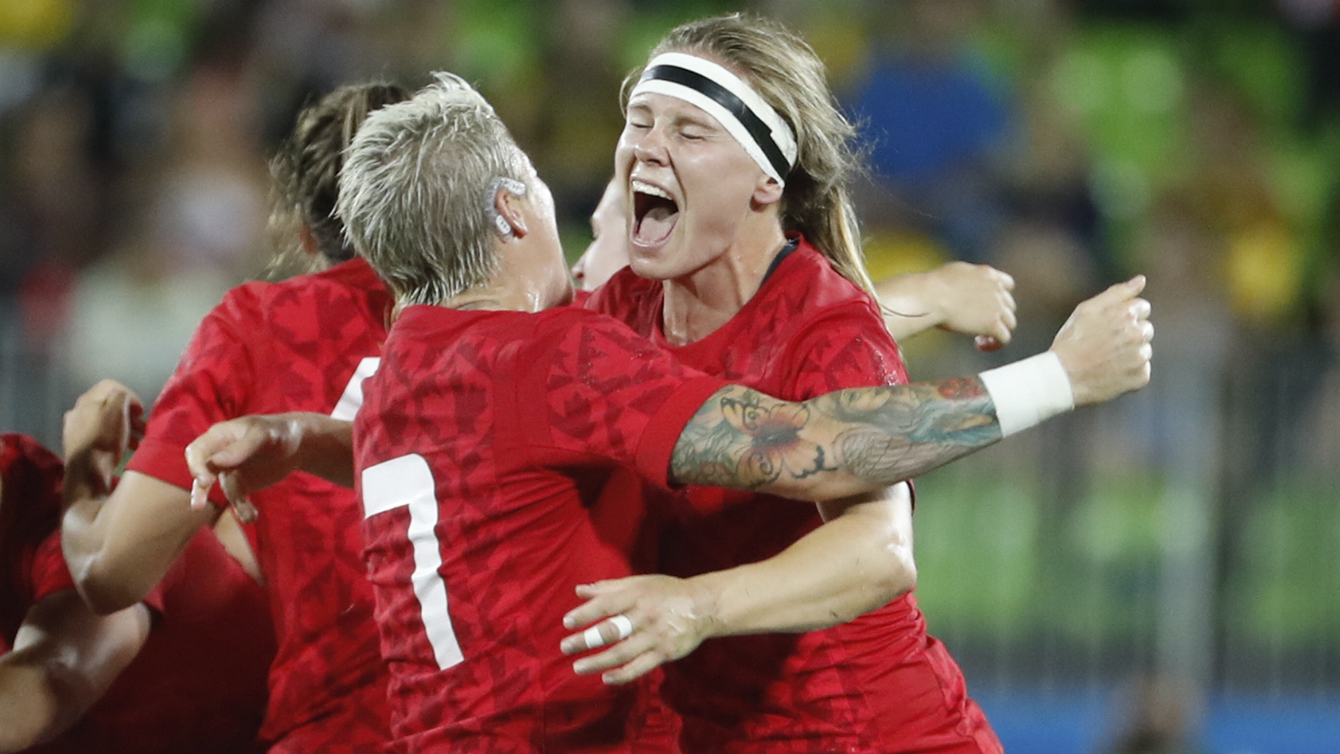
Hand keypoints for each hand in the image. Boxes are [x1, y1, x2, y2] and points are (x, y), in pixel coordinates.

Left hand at [63, 380, 143, 490]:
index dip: (131, 395)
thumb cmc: (105, 439)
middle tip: (142, 427)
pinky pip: (99, 435)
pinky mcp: (76, 444)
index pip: (112, 386)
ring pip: (105, 421)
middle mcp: (78, 410)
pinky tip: (122, 450)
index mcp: (88, 399)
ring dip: (123, 428)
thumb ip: (122, 396)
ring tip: (137, 442)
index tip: (141, 412)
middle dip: (129, 415)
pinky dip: (113, 438)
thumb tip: (124, 397)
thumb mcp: (118, 412)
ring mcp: (75, 427)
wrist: (86, 473)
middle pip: (108, 405)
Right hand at [184, 416, 304, 520]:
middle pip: (201, 472)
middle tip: (198, 506)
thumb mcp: (264, 435)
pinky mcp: (242, 486)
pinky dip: (244, 510)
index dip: (195, 466)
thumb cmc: (279, 431)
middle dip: (199, 490)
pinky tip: (252, 517)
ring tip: (249, 515)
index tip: (204, 481)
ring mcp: (229, 472)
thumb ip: (241, 447)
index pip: (197, 451)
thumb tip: (215, 462)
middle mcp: (219, 455)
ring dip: (234, 504)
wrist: (298, 444)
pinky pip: (238, 501)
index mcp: (220, 436)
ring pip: (223, 493)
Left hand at [559, 575, 718, 684]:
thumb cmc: (666, 592)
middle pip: (612, 630)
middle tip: (565, 647)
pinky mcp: (665, 653)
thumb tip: (579, 591)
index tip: (567, 622)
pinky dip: (623, 675)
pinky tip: (606, 678)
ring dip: (598, 662)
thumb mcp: (640, 582)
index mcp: (637, 595)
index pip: (607, 605)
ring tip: (578, 667)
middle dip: (586, 640)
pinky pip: (640, 667)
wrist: (703, 606)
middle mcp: (645, 615)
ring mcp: (656, 636)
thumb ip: (608, 588)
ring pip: (622, 652)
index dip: (586, 614)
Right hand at [924, 262, 1016, 348]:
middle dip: (997, 315)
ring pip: (1010, 323)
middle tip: (979, 323)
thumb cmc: (933, 286)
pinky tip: (979, 345)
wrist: (931, 296)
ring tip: (979, 337)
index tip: (987, 305)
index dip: (1000, 297)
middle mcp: (996, 289)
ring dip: (998, 330)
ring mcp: (997, 307)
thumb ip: (967, 280)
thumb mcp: (955, 273)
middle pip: (1009, 306)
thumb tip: (962, 289)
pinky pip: (1004, 338)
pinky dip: (994, 344)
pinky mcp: (992, 324)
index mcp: (987, 274)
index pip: (1008, 285)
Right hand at [1050, 276, 1153, 405]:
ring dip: (1131, 353)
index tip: (1109, 325)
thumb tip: (1141, 280)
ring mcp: (1141, 356)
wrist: (1063, 378)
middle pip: (1146, 328)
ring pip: (1144, 350)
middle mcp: (1138, 334)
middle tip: (1106, 343)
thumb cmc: (1072, 341)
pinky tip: (1111, 372)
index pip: (1143, 307)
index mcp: (1127, 313)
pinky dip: (1130, 372)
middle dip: (1130, 333)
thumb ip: (1117, 293)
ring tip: (1106, 359)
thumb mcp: (1087, 310)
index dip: (1125, 315)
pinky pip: (1142, 371)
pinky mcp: (1141, 377)